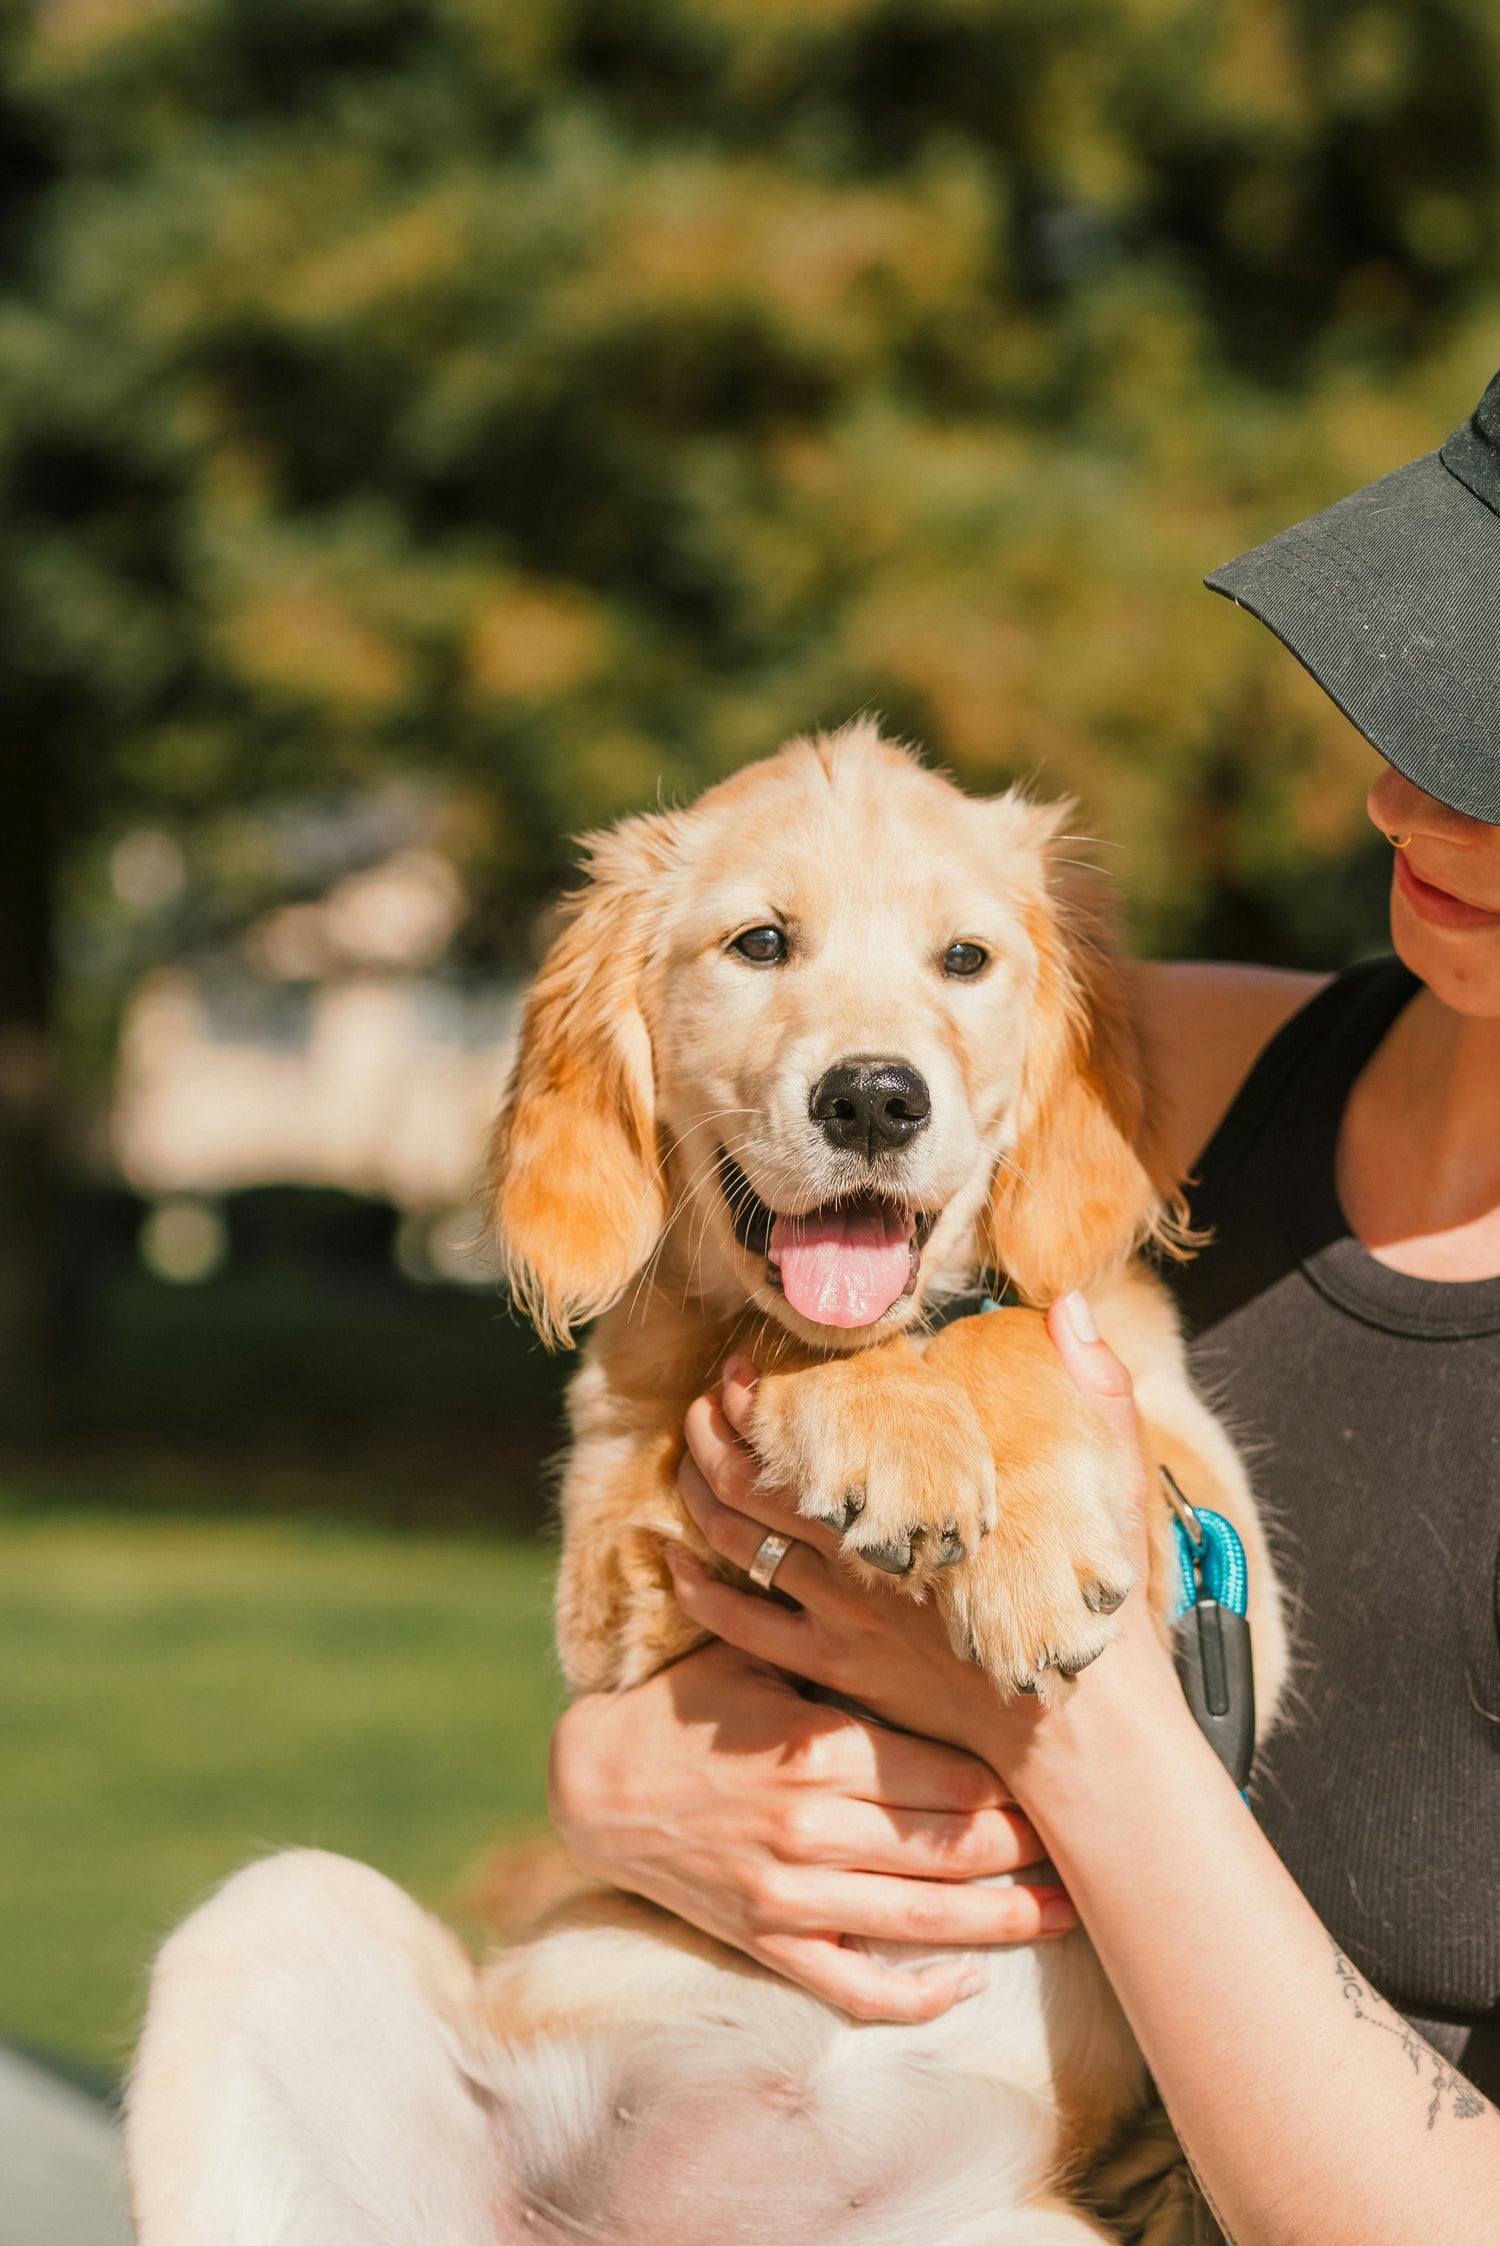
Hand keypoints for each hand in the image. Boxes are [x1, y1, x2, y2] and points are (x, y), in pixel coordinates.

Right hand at [548, 1639, 1075, 2023]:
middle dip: (1031, 1852)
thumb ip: (841, 1656)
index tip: (1067, 1777)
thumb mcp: (763, 1660)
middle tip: (1092, 1846)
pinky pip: (855, 1985)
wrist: (596, 1783)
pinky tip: (967, 1981)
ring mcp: (790, 1894)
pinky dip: (916, 1995)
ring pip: (924, 1923)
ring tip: (1066, 1915)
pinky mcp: (768, 1940)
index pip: (954, 1777)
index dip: (1020, 1784)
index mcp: (820, 1748)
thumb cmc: (692, 1705)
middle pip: (955, 1849)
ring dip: (1005, 1922)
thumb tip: (935, 1624)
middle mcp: (813, 1827)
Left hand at [668, 1294, 1169, 1772]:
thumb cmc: (1095, 1594)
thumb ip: (1094, 1385)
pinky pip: (744, 1627)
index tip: (743, 1367)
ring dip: (702, 1494)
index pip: (817, 1433)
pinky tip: (672, 1561)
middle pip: (758, 1482)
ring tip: (690, 1455)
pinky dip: (698, 1590)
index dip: (764, 1397)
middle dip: (716, 1434)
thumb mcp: (1113, 1477)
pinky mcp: (836, 1666)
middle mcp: (864, 1553)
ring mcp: (843, 1614)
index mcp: (916, 1499)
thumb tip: (1068, 1305)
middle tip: (705, 1401)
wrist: (1076, 1721)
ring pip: (741, 1544)